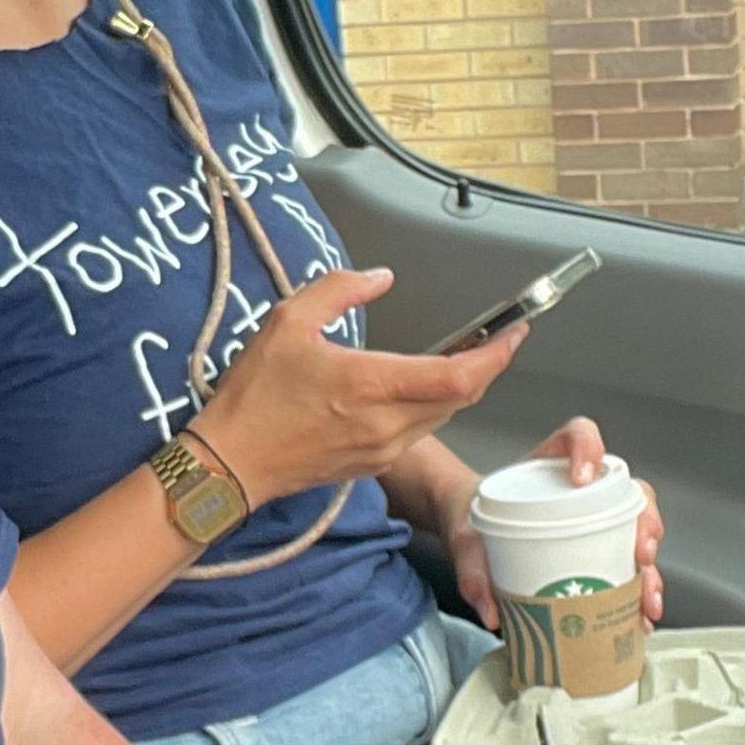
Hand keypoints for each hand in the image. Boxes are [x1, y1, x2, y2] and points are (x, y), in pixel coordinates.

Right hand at [195, 269, 523, 507]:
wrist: (231, 464)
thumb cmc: (254, 395)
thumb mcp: (288, 321)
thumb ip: (339, 290)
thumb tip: (380, 279)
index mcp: (370, 384)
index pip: (457, 376)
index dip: (495, 355)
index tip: (514, 333)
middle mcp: (386, 423)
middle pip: (461, 397)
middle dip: (485, 367)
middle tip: (496, 339)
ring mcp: (382, 449)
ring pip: (442, 416)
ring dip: (459, 388)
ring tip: (463, 358)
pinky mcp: (373, 465)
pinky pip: (417, 432)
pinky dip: (430, 407)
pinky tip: (418, 388)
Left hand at [445, 417, 664, 629]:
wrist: (471, 538)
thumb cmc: (471, 523)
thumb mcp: (464, 538)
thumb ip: (471, 568)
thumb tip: (491, 613)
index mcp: (548, 464)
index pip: (578, 437)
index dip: (589, 449)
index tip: (582, 479)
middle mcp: (582, 489)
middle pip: (626, 490)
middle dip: (644, 520)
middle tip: (641, 553)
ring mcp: (594, 520)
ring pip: (637, 531)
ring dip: (649, 567)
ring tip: (646, 600)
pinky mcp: (597, 551)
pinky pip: (627, 567)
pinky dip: (638, 593)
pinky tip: (640, 619)